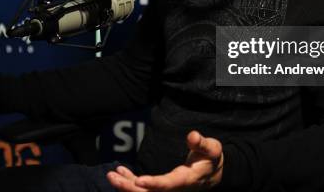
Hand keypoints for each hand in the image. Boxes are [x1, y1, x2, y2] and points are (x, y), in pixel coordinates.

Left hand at [107, 131, 222, 191]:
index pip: (169, 184)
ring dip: (126, 186)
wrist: (212, 174)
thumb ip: (201, 143)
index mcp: (187, 180)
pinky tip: (120, 172)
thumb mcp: (212, 148)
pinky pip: (144, 189)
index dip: (154, 184)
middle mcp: (175, 189)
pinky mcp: (162, 188)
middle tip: (112, 177)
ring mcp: (167, 190)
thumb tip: (192, 135)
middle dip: (130, 187)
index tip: (139, 180)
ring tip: (111, 175)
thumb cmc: (210, 158)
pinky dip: (130, 182)